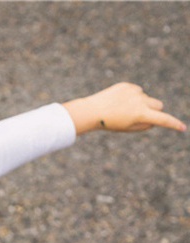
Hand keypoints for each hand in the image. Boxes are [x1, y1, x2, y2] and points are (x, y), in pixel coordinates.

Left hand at [63, 82, 185, 134]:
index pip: (162, 119)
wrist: (91, 111)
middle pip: (158, 105)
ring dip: (141, 104)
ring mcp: (134, 92)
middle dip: (155, 111)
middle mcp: (140, 101)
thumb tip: (155, 120)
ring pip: (146, 98)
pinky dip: (131, 96)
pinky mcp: (127, 85)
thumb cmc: (110, 123)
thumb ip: (144, 126)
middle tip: (141, 116)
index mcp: (140, 114)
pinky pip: (136, 91)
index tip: (183, 128)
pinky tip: (118, 101)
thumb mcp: (127, 128)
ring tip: (122, 109)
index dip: (173, 124)